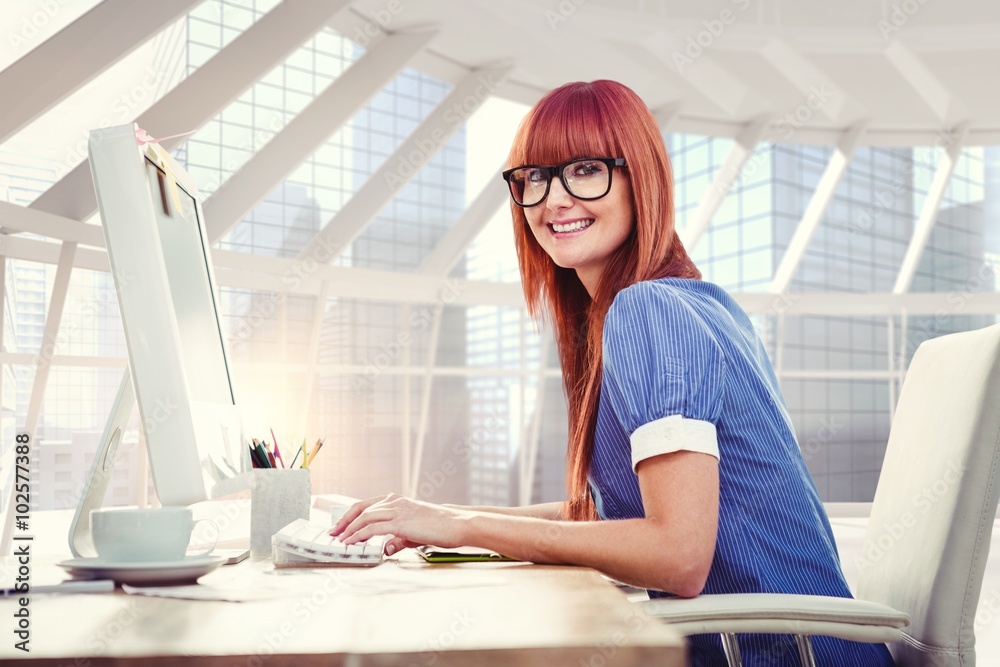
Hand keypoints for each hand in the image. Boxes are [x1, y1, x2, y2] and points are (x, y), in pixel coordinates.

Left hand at [329, 493, 470, 554]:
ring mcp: (398, 510)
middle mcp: (395, 502)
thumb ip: (399, 539)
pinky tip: (353, 541)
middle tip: (333, 532)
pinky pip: (373, 528)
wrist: (457, 524)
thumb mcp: (414, 533)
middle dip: (344, 520)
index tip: (340, 525)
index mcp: (398, 501)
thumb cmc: (440, 527)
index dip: (351, 514)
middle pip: (361, 508)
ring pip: (365, 517)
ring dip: (349, 528)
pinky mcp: (401, 522)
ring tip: (340, 540)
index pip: (367, 505)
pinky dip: (360, 535)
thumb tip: (387, 548)